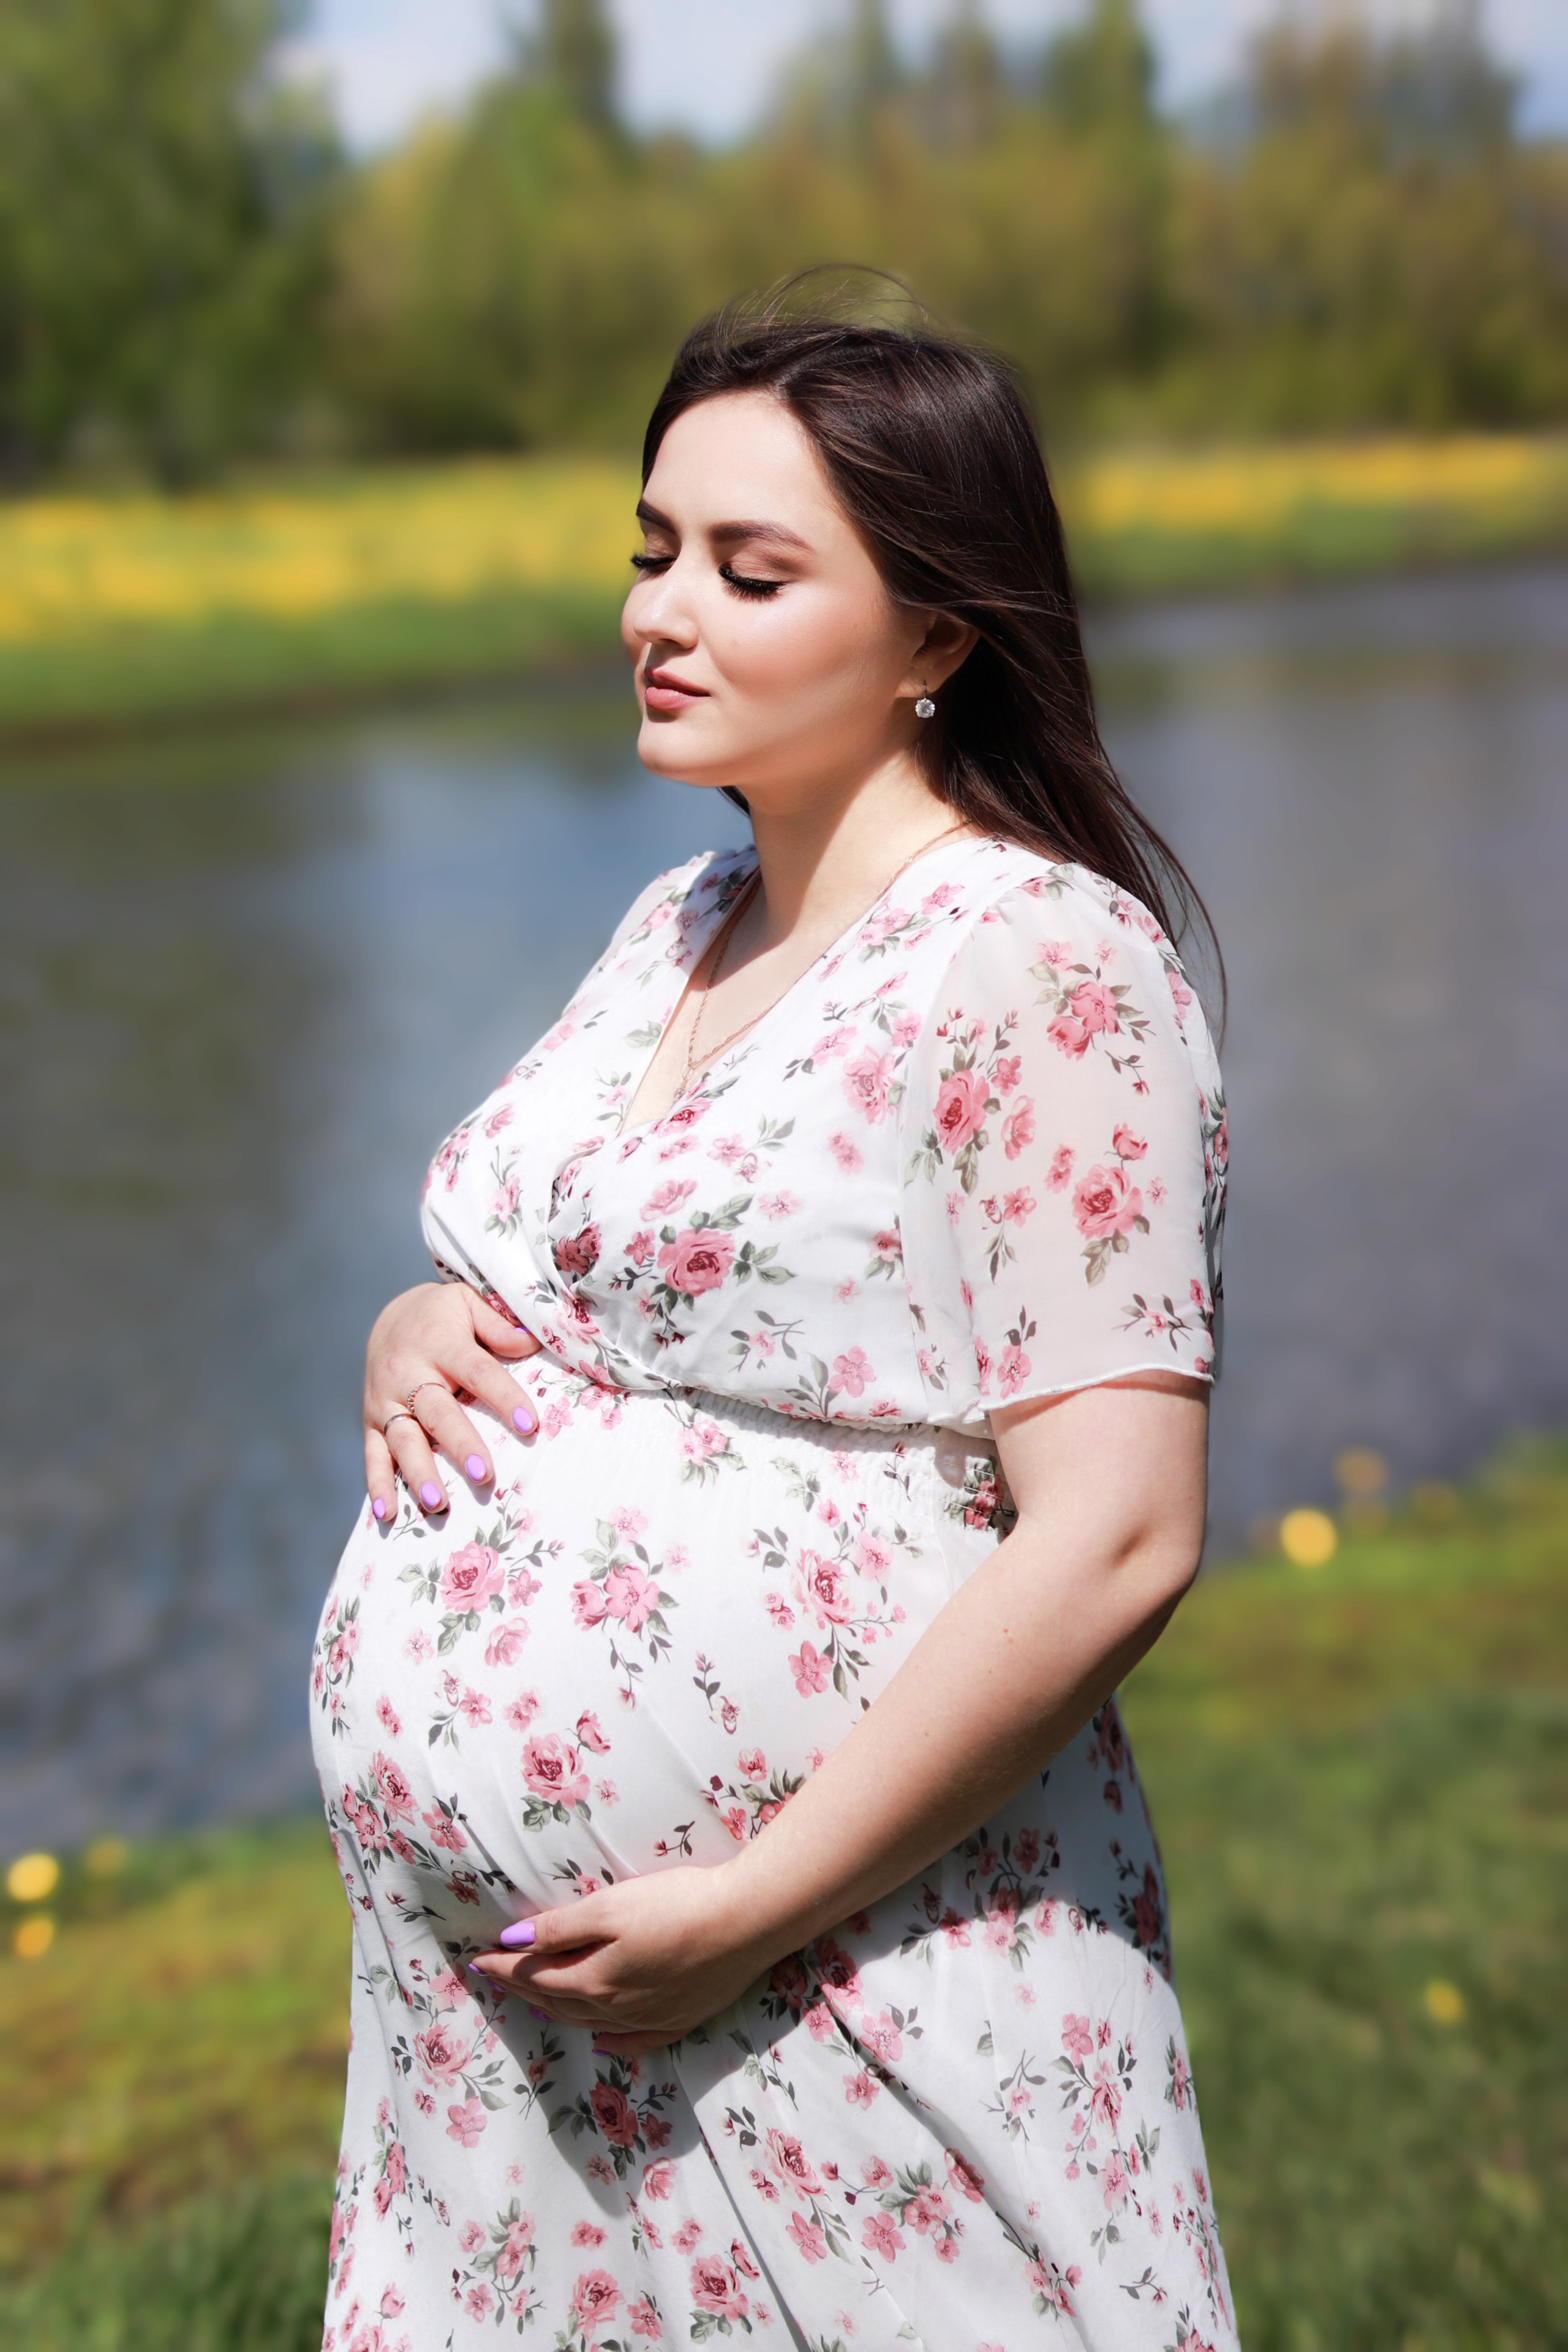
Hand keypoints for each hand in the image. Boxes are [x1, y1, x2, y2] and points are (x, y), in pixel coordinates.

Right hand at [364, 1282, 540, 1521]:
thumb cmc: (443, 1316)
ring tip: (436, 1504)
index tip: (530, 1425)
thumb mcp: (469, 1303)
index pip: (478, 1371)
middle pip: (437, 1412)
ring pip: (402, 1439)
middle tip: (483, 1474)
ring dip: (418, 1473)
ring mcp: (385, 1400)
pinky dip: (377, 1485)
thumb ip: (498, 1324)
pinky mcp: (370, 1420)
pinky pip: (372, 1454)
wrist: (392, 1317)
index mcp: (441, 1343)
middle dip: (459, 1444)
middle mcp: (408, 1373)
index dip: (504, 1397)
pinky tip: (386, 1514)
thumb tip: (531, 1342)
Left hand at [468, 1865, 780, 2057]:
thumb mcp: (611, 1906)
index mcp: (593, 1979)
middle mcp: (615, 2008)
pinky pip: (633, 2042)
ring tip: (534, 2001)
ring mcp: (649, 2019)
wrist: (747, 1923)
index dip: (504, 1965)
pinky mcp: (680, 2020)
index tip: (477, 1957)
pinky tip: (602, 2040)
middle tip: (496, 1976)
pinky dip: (610, 2042)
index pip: (535, 1975)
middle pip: (557, 2001)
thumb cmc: (677, 1904)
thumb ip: (560, 1928)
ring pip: (589, 2022)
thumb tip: (511, 1942)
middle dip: (521, 1988)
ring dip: (555, 2011)